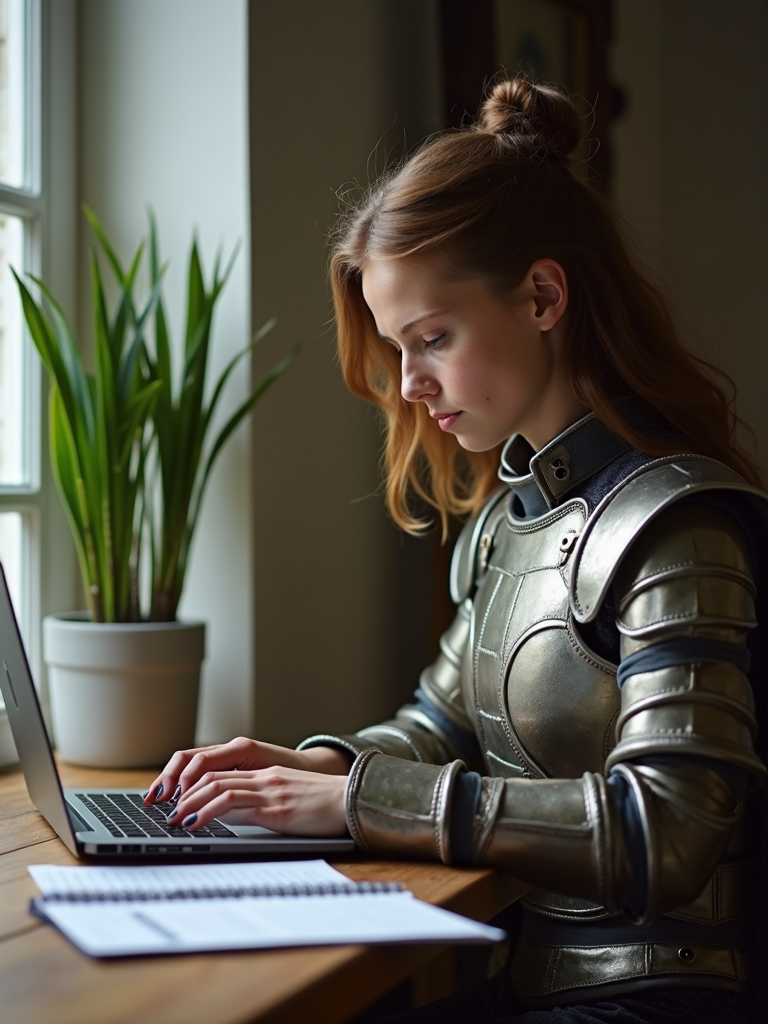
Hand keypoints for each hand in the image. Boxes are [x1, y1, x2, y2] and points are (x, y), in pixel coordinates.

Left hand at [144, 736, 349, 805]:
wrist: (353, 802)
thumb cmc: (326, 806)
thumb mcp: (290, 801)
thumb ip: (263, 804)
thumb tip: (236, 819)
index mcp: (265, 774)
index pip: (220, 771)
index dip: (192, 782)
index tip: (174, 798)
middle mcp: (262, 777)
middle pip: (211, 773)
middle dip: (182, 791)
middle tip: (164, 809)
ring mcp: (267, 789)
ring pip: (216, 785)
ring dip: (188, 803)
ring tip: (172, 819)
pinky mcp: (274, 805)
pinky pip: (231, 803)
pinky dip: (206, 811)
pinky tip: (194, 822)